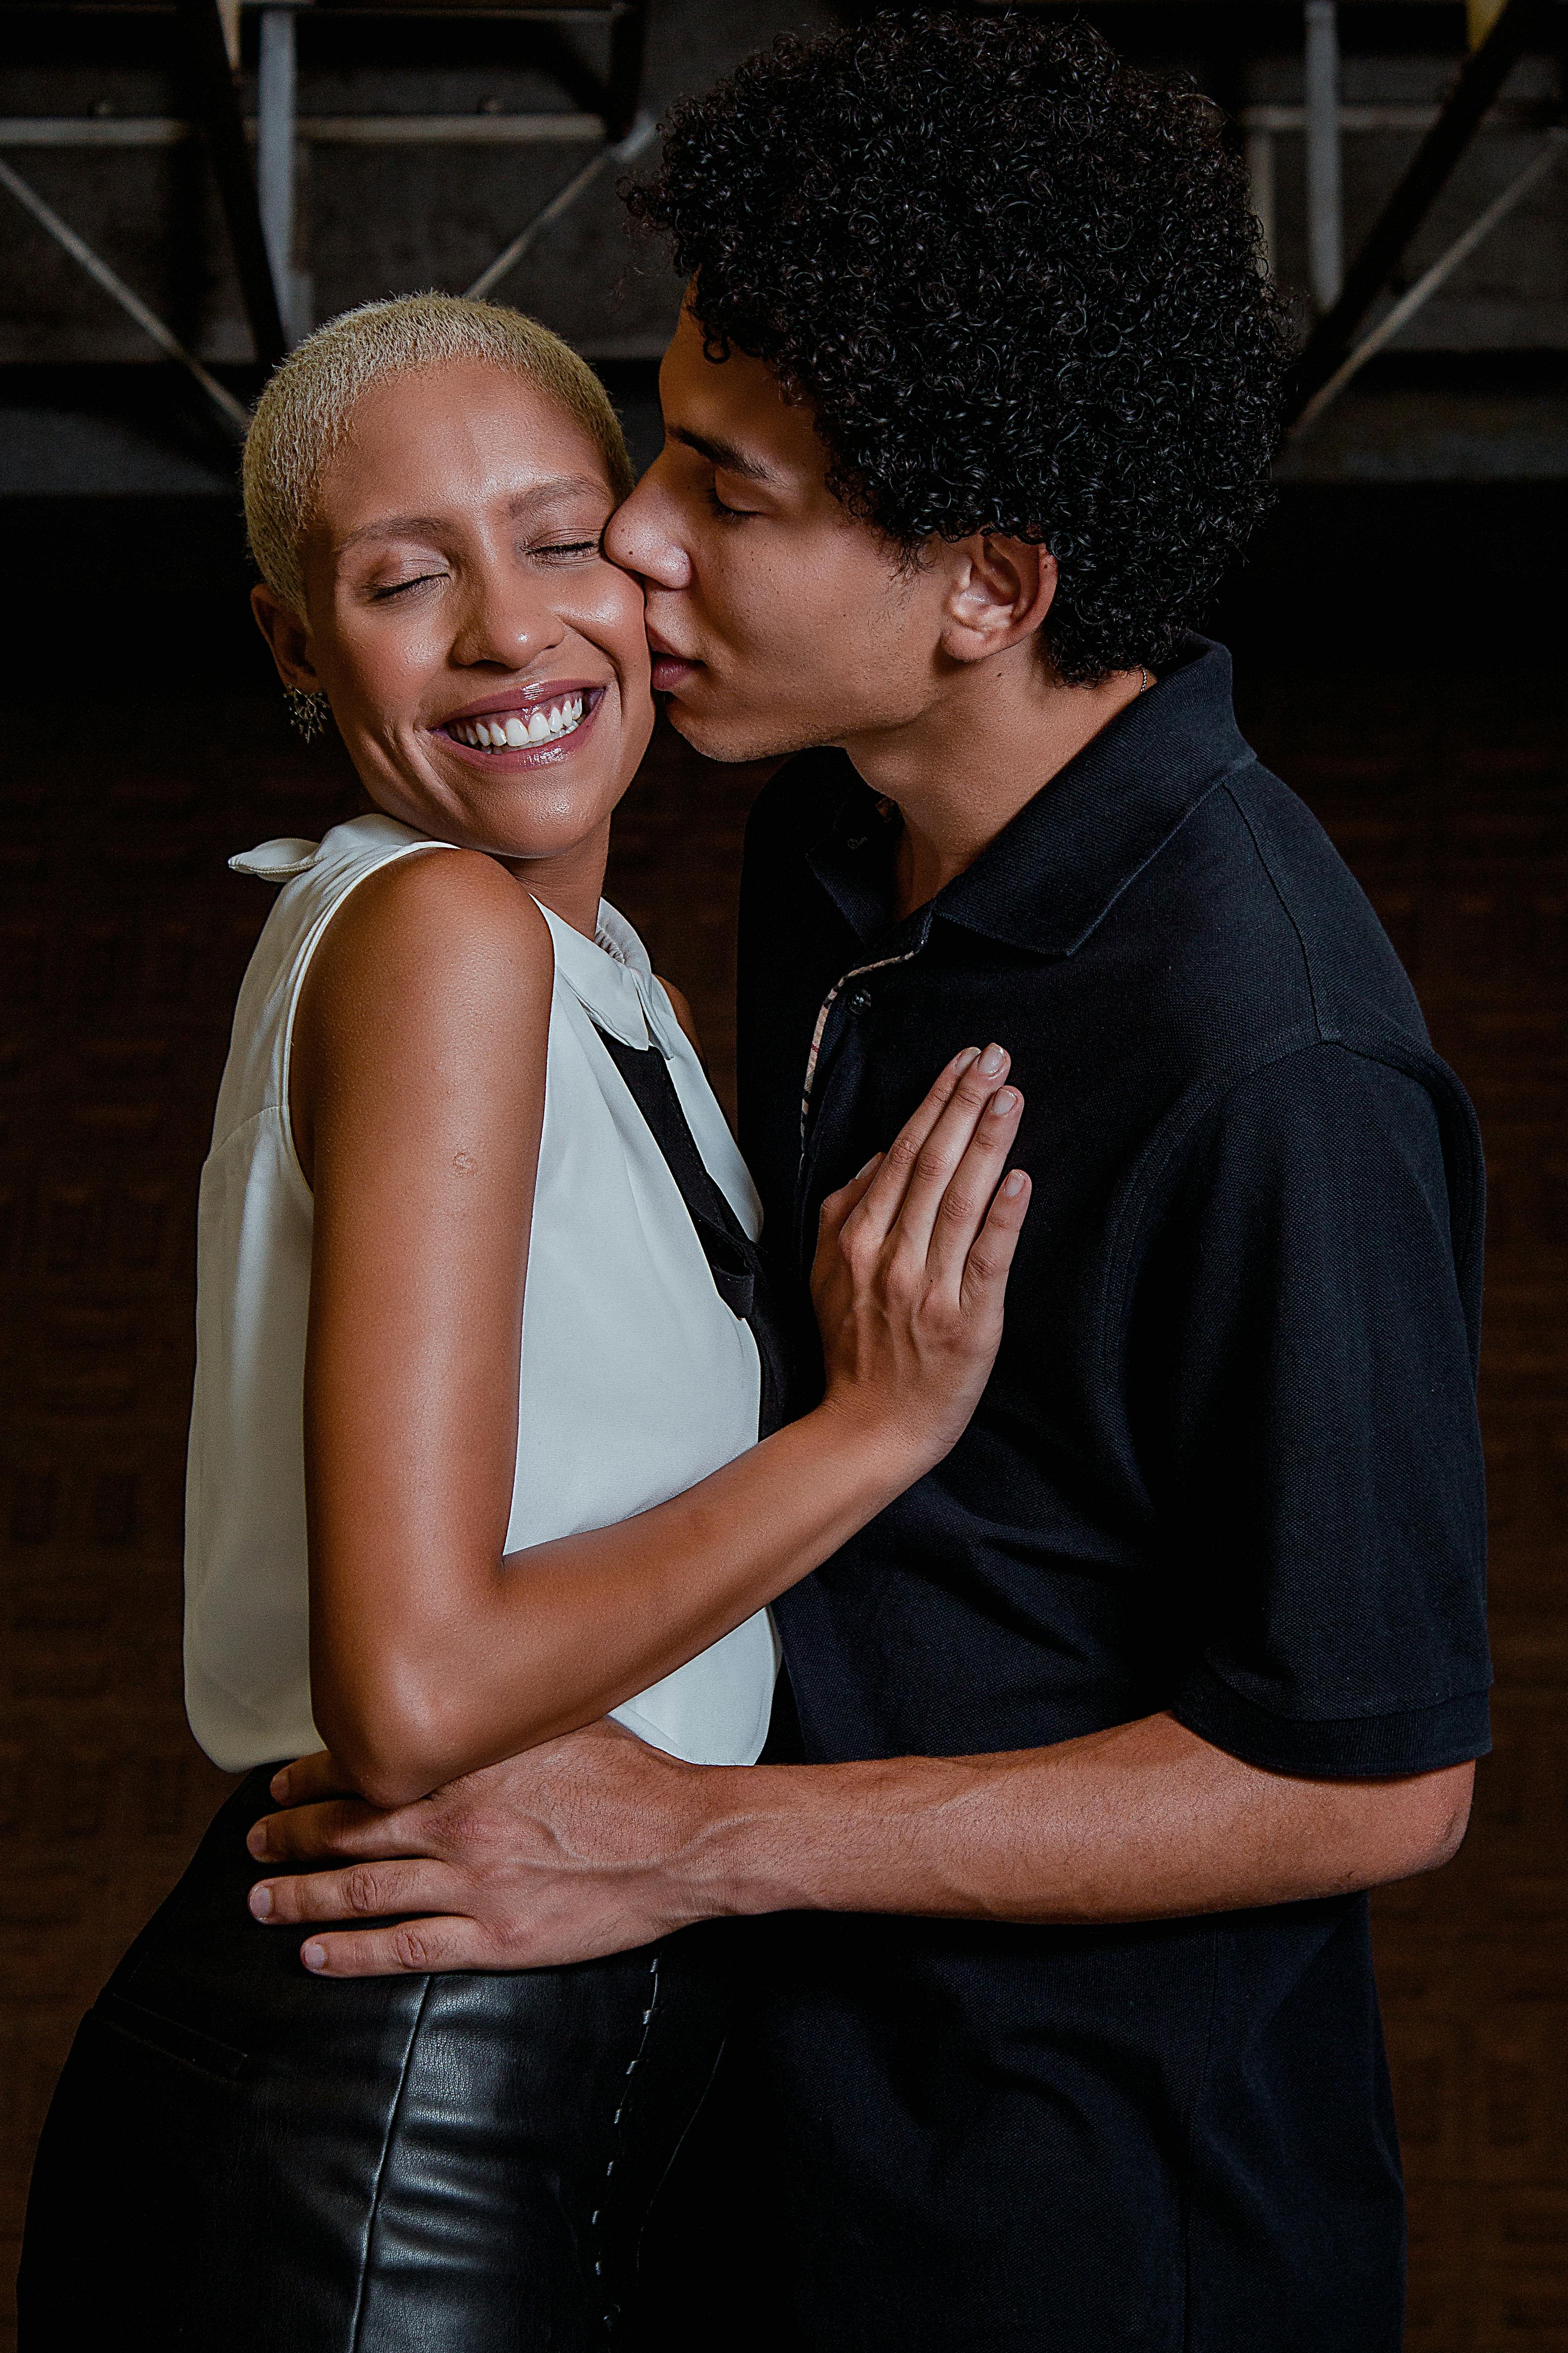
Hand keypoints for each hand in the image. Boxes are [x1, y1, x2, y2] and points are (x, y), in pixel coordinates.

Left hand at [245, 1724, 714, 1974]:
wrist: (682, 1840)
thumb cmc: (628, 1777)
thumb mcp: (559, 1720)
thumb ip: (499, 1718)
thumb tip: (460, 1696)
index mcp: (470, 1765)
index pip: (367, 1768)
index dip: (312, 1779)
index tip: (279, 1786)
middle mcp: (458, 1823)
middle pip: (350, 1831)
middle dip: (291, 1837)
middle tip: (255, 1844)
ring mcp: (474, 1885)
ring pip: (362, 1892)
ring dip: (301, 1896)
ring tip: (261, 1900)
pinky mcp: (497, 1938)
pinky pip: (406, 1949)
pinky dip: (351, 1953)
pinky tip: (315, 1953)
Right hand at [811, 1044, 1028, 1467]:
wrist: (867, 1429)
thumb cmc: (855, 1349)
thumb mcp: (826, 1273)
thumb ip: (847, 1209)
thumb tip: (884, 1154)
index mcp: (855, 1239)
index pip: (902, 1154)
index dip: (935, 1102)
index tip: (962, 1061)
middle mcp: (889, 1257)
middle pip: (932, 1164)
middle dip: (963, 1102)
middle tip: (994, 1056)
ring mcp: (928, 1289)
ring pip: (959, 1200)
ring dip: (986, 1142)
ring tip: (1009, 1094)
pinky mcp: (967, 1322)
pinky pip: (986, 1259)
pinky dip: (1003, 1216)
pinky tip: (1019, 1177)